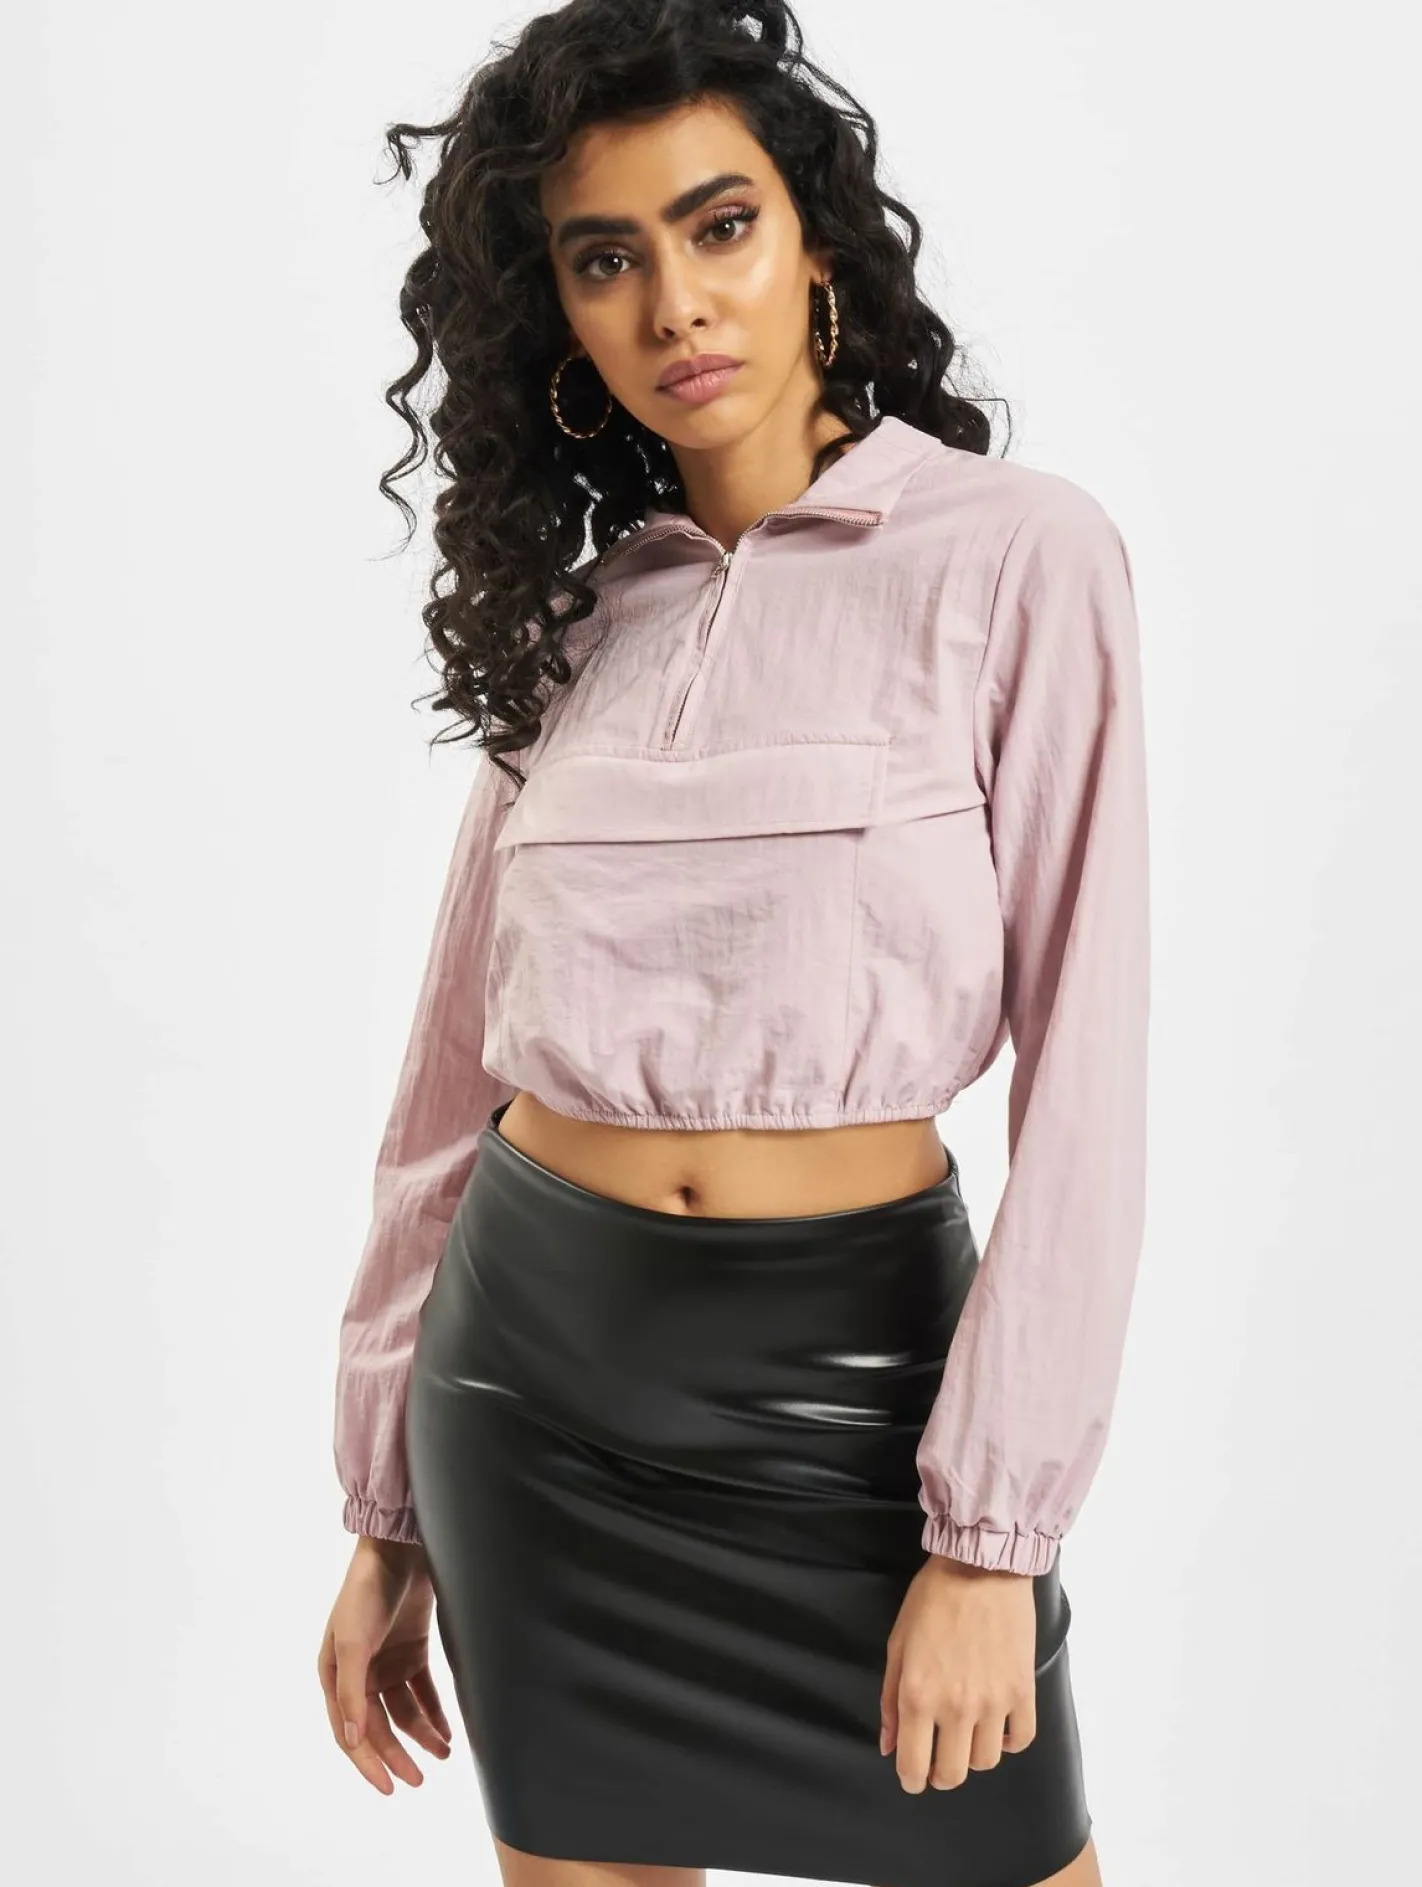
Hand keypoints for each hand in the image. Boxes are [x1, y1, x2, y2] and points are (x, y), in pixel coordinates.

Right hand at [317, 1537, 453, 1793]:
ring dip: (421, 1735)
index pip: (351, 1733)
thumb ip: (352, 1693)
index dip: (368, 1762)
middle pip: (379, 1727)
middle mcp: (360, 1674)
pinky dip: (434, 1712)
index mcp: (335, 1675)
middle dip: (398, 1755)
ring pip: (404, 1712)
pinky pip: (423, 1691)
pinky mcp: (412, 1649)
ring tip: (443, 1755)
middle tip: (419, 1780)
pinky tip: (447, 1731)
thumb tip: (353, 1741)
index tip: (389, 1788)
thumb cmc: (365, 1593)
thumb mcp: (352, 1643)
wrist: (397, 1548)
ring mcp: (387, 1662)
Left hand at [879, 1554, 1037, 1792]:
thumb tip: (889, 1745)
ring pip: (986, 1762)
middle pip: (952, 1774)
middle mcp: (956, 1706)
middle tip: (938, 1761)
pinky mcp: (1023, 1691)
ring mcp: (993, 1702)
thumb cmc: (933, 1598)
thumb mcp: (897, 1643)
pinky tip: (997, 1727)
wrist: (981, 1566)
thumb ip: (890, 1699)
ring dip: (972, 1756)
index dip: (910, 1778)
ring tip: (966, 1735)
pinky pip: (1020, 1739)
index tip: (912, 1776)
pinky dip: (1008, 1742)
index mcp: (919, 1695)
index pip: (914, 1765)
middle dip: (940, 1775)